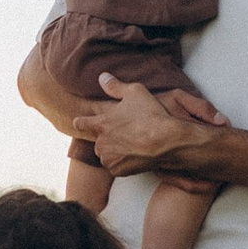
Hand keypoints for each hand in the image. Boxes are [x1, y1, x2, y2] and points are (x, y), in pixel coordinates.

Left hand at [72, 74, 214, 177]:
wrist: (166, 141)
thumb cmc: (150, 115)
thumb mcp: (135, 92)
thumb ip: (115, 86)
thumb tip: (102, 77)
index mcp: (101, 123)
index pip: (81, 123)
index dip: (82, 122)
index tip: (83, 122)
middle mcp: (101, 142)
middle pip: (97, 141)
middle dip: (106, 138)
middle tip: (123, 134)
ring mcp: (109, 158)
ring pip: (106, 155)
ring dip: (113, 152)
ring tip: (131, 145)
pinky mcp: (119, 171)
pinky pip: (116, 167)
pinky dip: (122, 164)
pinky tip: (135, 156)